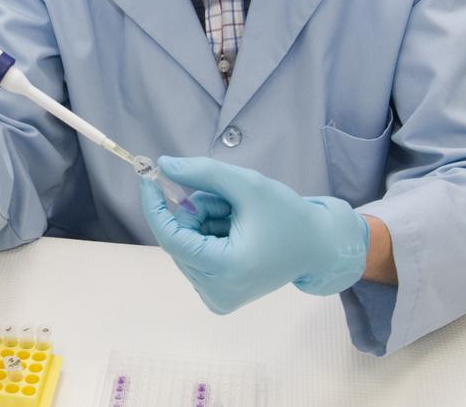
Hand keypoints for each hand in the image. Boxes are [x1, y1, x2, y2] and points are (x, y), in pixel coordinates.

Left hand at [141, 156, 367, 314]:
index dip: (156, 207)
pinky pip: (195, 257)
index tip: (149, 178)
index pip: (172, 238)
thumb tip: (163, 165)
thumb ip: (202, 172)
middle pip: (180, 239)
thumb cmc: (287, 215)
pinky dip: (208, 237)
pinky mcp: (218, 299)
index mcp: (227, 268)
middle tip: (229, 202)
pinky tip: (237, 235)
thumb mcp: (247, 184)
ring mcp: (217, 300)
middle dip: (196, 212)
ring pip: (186, 246)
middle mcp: (218, 292)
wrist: (317, 247)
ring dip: (204, 223)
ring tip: (239, 219)